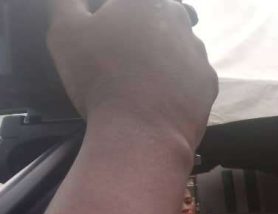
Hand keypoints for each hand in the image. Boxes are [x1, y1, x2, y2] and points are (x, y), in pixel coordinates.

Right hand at [47, 0, 217, 151]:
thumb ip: (68, 4)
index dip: (117, 17)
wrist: (141, 134)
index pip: (131, 3)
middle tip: (123, 62)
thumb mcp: (64, 31)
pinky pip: (192, 77)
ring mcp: (198, 53)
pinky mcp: (209, 82)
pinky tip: (161, 98)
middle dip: (143, 35)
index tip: (108, 38)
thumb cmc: (99, 79)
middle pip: (160, 20)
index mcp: (144, 1)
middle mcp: (178, 20)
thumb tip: (75, 1)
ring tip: (142, 84)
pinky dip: (179, 84)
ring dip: (163, 58)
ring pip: (179, 48)